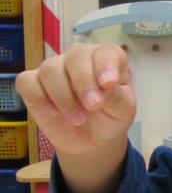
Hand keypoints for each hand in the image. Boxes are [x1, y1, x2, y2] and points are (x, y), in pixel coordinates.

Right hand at [15, 43, 135, 158]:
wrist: (91, 139)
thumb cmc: (111, 117)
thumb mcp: (123, 111)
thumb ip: (118, 97)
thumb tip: (106, 87)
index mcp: (106, 59)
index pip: (105, 52)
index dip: (105, 65)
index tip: (108, 84)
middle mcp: (78, 58)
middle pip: (75, 57)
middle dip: (84, 82)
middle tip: (93, 106)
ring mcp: (54, 69)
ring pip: (50, 69)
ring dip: (64, 97)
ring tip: (78, 119)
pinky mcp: (33, 84)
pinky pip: (27, 82)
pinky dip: (40, 98)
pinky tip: (54, 112)